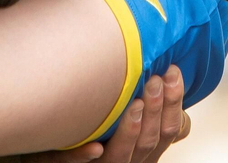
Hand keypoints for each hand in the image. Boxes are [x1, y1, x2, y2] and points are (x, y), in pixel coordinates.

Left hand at [41, 67, 189, 161]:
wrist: (54, 151)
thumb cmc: (94, 132)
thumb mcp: (129, 119)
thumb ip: (150, 109)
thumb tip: (173, 82)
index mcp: (142, 149)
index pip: (167, 131)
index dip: (173, 104)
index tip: (172, 73)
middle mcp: (127, 159)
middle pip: (149, 142)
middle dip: (156, 110)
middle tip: (155, 80)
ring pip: (120, 156)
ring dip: (130, 131)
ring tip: (135, 104)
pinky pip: (73, 162)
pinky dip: (85, 156)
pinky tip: (95, 147)